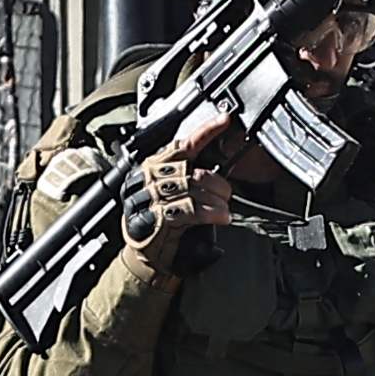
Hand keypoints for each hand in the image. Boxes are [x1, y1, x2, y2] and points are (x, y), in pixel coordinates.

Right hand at [132, 107, 240, 238]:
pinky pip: (190, 209)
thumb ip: (192, 178)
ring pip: (193, 188)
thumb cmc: (165, 223)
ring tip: (224, 210)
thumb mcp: (178, 195)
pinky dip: (210, 213)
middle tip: (227, 195)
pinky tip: (220, 217)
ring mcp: (149, 196)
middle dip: (217, 184)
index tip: (224, 120)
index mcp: (155, 165)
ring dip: (216, 201)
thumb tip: (220, 170)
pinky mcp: (155, 216)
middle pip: (192, 170)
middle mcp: (149, 176)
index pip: (182, 144)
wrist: (148, 255)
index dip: (206, 131)